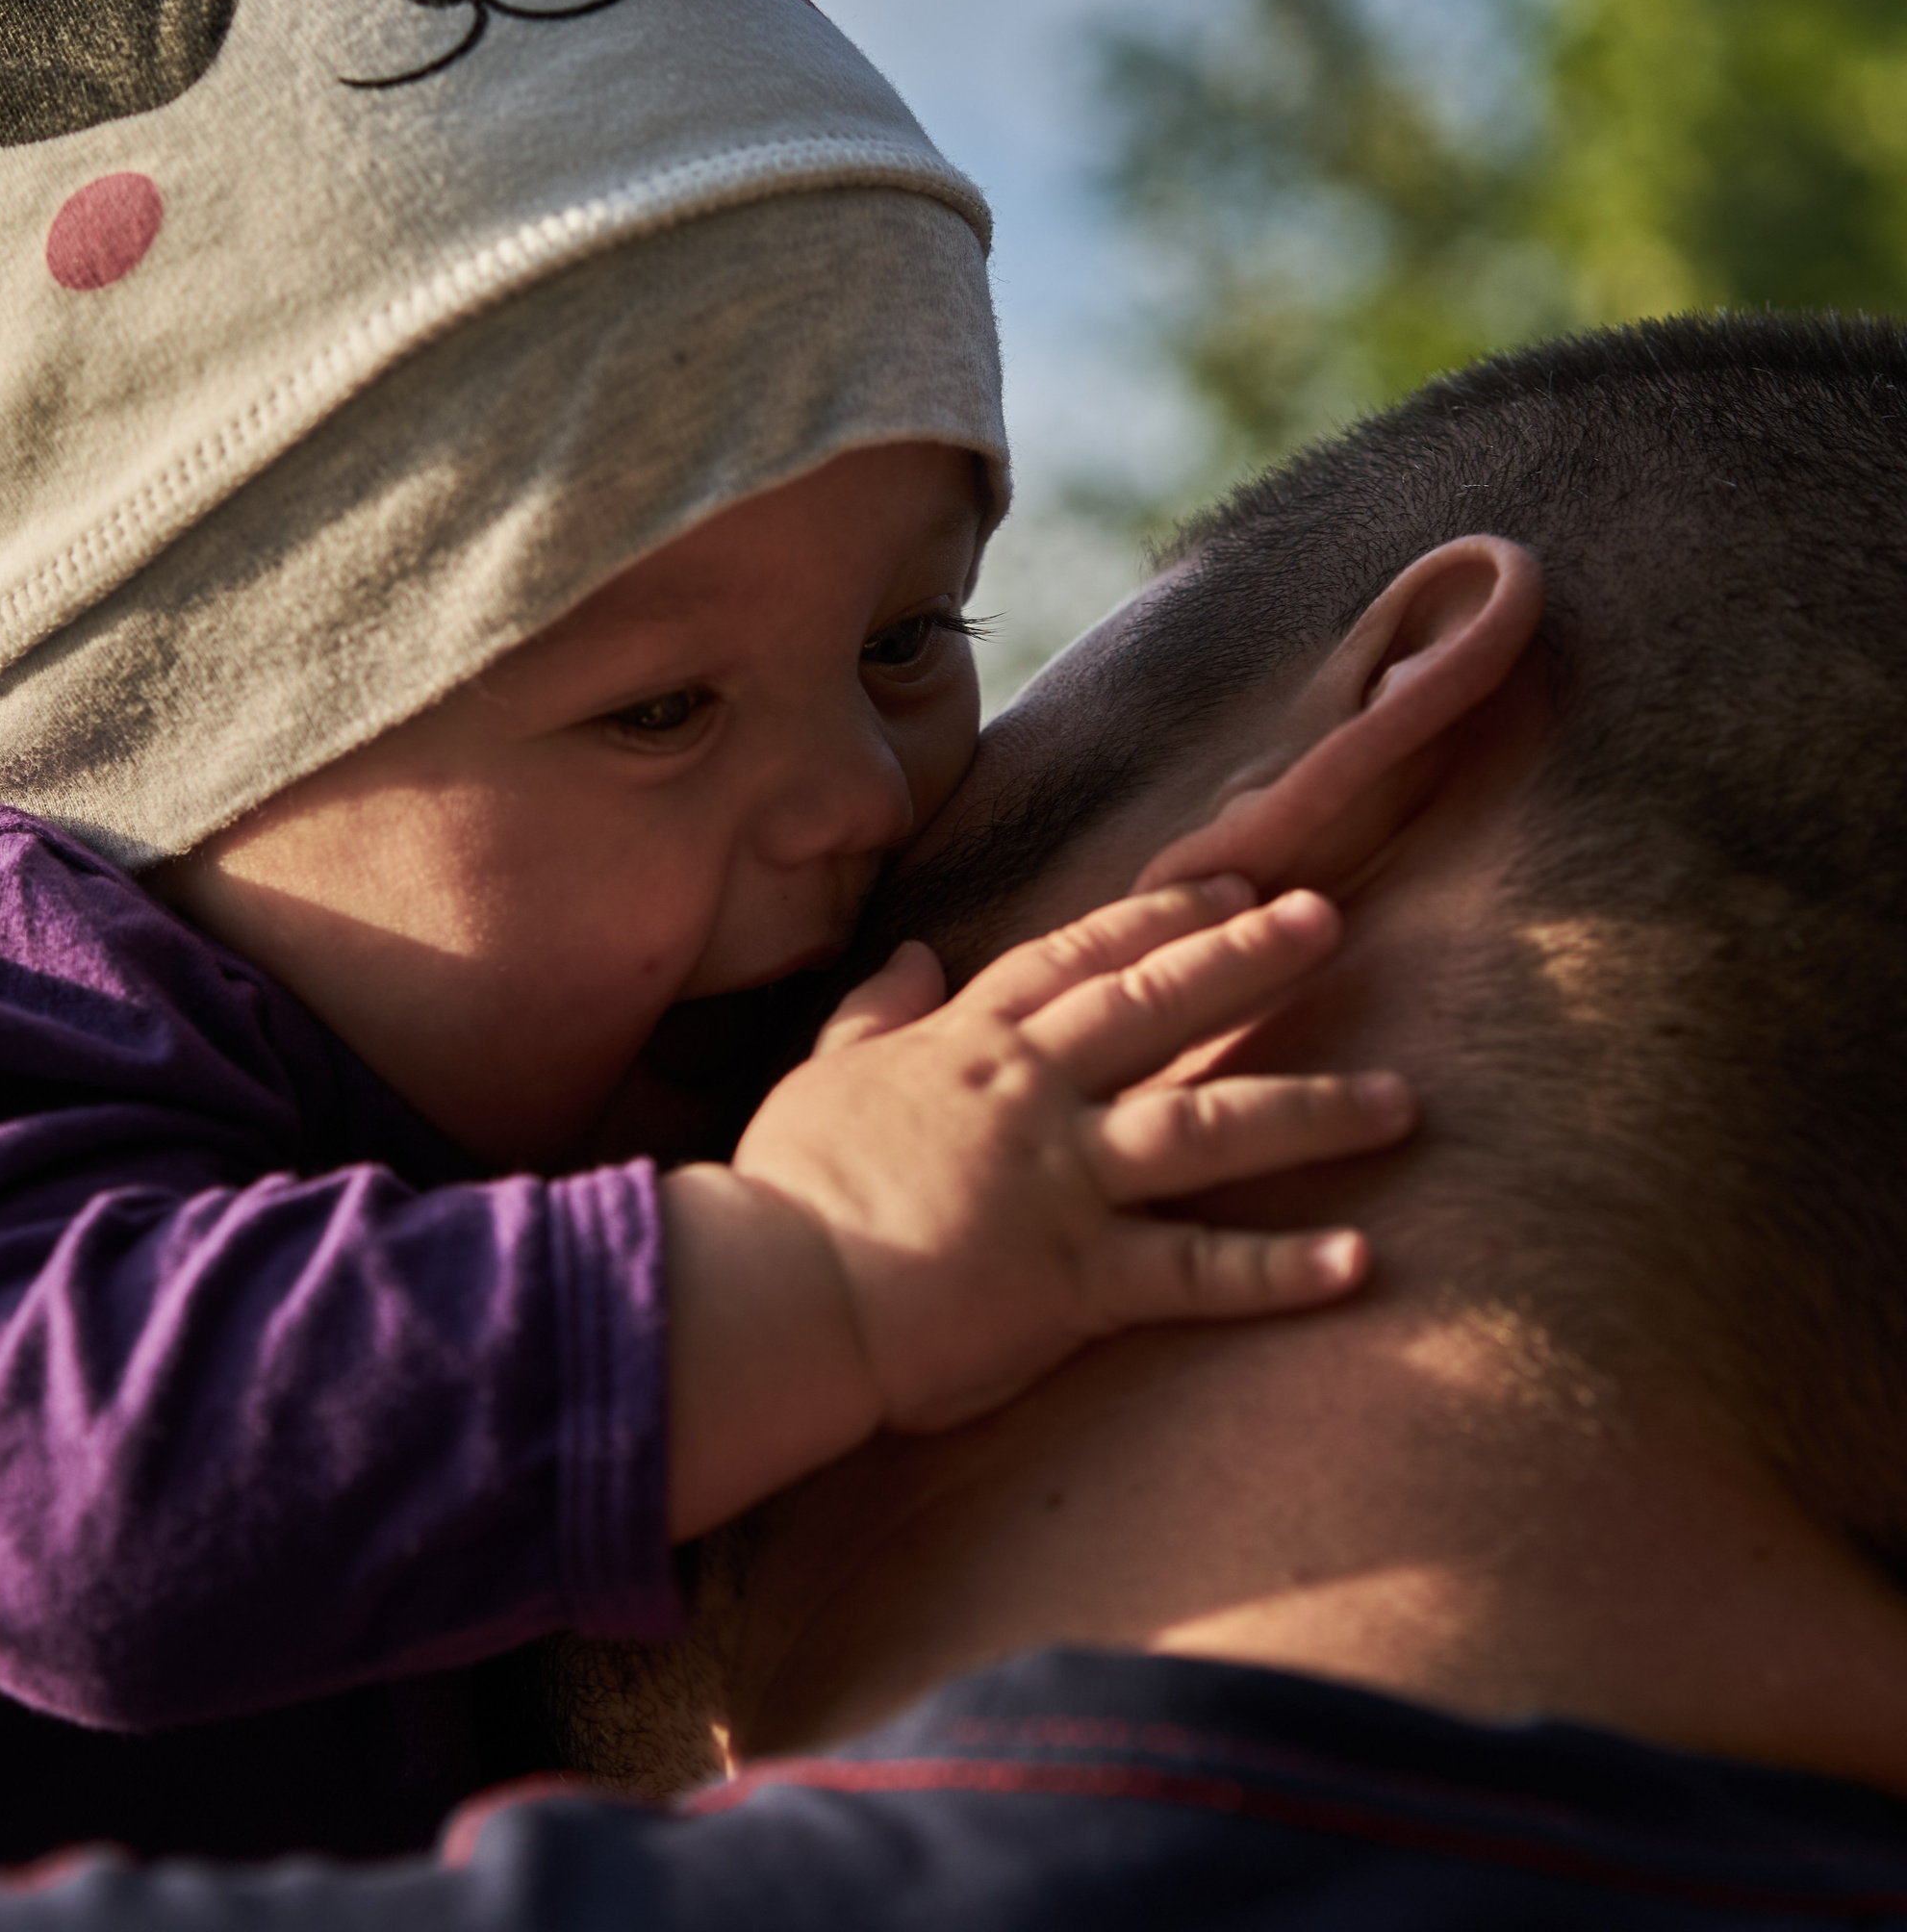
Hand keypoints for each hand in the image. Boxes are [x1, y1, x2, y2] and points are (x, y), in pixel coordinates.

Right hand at [662, 878, 1411, 1539]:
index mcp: (969, 1045)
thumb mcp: (819, 1076)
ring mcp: (1061, 1181)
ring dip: (1309, 1111)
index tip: (1229, 885)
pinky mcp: (1077, 1277)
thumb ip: (872, 1013)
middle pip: (1159, 1008)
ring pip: (1206, 1126)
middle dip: (1249, 960)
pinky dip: (1278, 1269)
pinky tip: (1359, 1261)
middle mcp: (1031, 1094)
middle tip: (1330, 920)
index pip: (1078, 958)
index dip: (1158, 918)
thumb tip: (913, 953)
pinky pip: (1195, 1270)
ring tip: (1399, 1103)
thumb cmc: (789, 1188)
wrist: (776, 1292)